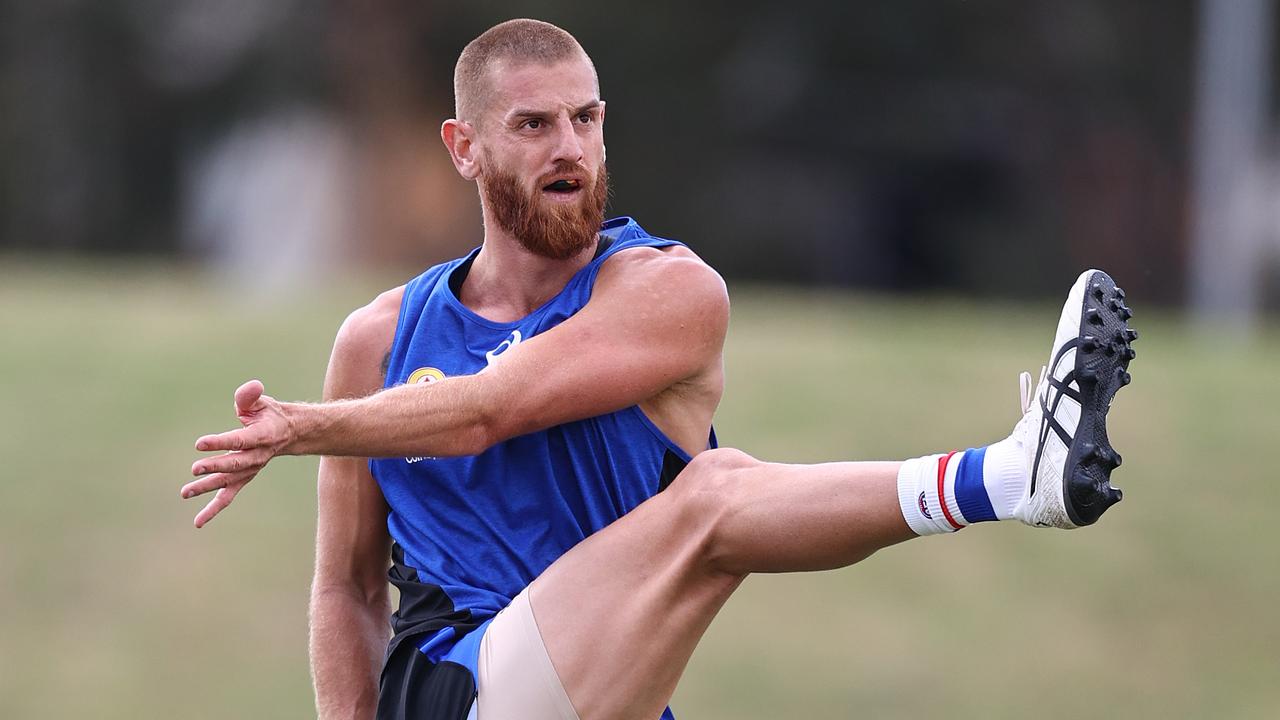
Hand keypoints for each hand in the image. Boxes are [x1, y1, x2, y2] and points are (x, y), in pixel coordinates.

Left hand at [183, 379, 292, 527]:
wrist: (288, 434)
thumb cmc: (269, 415)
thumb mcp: (262, 402)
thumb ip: (250, 396)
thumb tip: (252, 387)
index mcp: (262, 436)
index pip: (239, 441)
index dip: (220, 443)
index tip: (199, 444)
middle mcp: (257, 456)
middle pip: (235, 464)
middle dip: (215, 467)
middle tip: (194, 468)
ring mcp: (250, 470)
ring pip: (228, 482)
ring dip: (208, 487)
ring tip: (185, 492)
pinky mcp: (242, 478)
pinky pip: (228, 496)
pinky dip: (213, 509)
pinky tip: (198, 522)